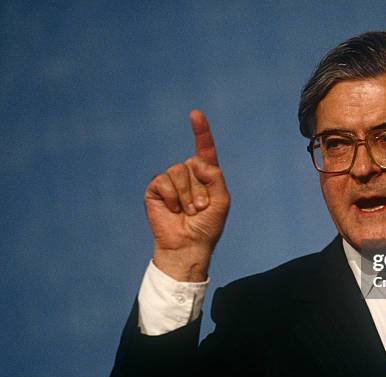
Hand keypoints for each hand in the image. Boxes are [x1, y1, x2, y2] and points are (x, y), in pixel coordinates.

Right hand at [145, 110, 229, 281]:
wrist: (189, 245)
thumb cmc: (207, 226)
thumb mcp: (222, 200)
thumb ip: (215, 177)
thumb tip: (196, 161)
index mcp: (206, 175)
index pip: (204, 150)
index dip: (201, 132)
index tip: (195, 114)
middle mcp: (188, 175)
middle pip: (193, 163)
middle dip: (200, 188)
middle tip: (200, 209)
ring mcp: (171, 181)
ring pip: (179, 172)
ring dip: (187, 195)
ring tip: (189, 212)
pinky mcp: (156, 189)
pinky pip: (163, 181)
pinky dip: (172, 197)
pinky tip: (173, 210)